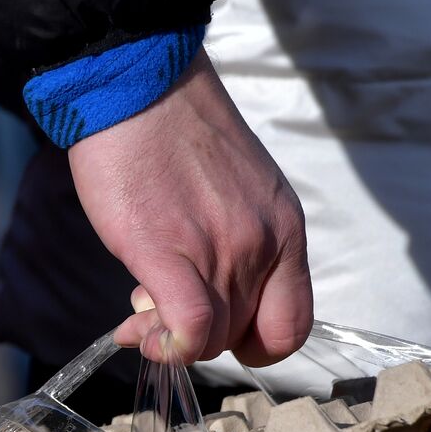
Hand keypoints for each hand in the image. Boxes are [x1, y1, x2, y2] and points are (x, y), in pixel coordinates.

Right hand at [67, 50, 310, 365]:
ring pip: (211, 340)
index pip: (292, 327)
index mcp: (285, 230)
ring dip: (169, 337)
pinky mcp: (168, 254)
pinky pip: (190, 330)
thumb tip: (191, 299)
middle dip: (199, 337)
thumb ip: (231, 245)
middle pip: (242, 336)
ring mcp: (221, 252)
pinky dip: (169, 345)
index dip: (251, 341)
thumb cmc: (175, 135)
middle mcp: (262, 246)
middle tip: (158, 307)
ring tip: (138, 305)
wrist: (138, 86)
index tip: (216, 326)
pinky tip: (141, 333)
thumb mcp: (237, 191)